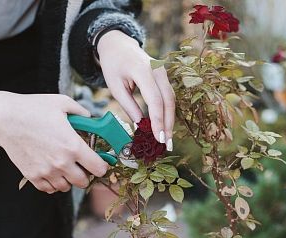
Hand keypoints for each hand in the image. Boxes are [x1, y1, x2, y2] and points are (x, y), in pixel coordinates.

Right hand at [0, 86, 108, 192]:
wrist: (4, 118)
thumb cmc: (33, 108)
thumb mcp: (63, 103)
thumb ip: (82, 112)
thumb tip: (91, 119)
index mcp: (73, 146)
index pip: (98, 168)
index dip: (102, 165)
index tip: (100, 162)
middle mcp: (62, 163)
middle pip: (84, 181)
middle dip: (86, 173)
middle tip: (82, 164)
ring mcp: (46, 171)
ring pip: (66, 187)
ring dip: (69, 179)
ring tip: (65, 166)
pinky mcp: (32, 176)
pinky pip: (49, 188)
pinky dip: (53, 183)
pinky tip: (52, 171)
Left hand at [97, 30, 174, 150]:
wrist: (118, 45)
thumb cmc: (113, 65)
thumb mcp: (115, 87)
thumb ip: (129, 106)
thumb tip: (141, 127)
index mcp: (142, 70)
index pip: (155, 100)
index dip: (158, 121)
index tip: (158, 139)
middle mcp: (158, 69)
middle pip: (168, 101)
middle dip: (168, 124)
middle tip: (167, 145)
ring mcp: (163, 71)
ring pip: (172, 99)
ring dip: (170, 120)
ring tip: (167, 140)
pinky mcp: (164, 75)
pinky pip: (169, 96)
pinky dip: (168, 112)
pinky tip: (165, 126)